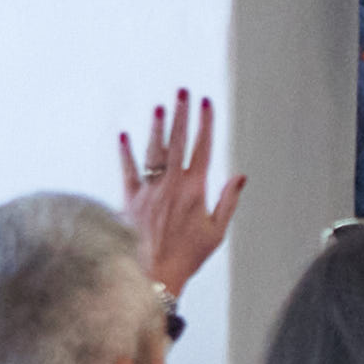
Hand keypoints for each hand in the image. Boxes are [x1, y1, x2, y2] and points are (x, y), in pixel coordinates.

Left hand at [116, 92, 243, 295]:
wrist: (151, 272)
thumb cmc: (187, 256)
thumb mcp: (217, 232)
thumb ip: (228, 201)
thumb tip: (240, 176)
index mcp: (195, 190)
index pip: (202, 148)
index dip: (205, 124)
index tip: (207, 103)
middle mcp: (170, 184)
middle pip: (177, 142)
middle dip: (181, 114)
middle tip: (182, 91)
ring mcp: (148, 189)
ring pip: (153, 151)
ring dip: (156, 127)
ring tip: (159, 106)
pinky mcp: (129, 198)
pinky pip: (127, 170)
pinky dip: (125, 152)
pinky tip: (124, 135)